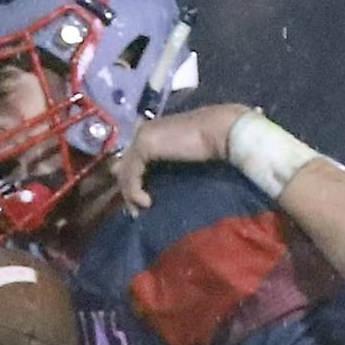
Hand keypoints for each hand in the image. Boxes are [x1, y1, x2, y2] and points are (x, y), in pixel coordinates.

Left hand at [115, 103, 252, 211]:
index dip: (132, 183)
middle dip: (127, 190)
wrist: (220, 132)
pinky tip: (147, 202)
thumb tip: (152, 193)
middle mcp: (143, 133)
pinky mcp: (144, 144)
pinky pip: (131, 173)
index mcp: (153, 135)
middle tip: (136, 212)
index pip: (131, 161)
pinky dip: (135, 191)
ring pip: (124, 172)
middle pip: (123, 167)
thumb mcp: (183, 164)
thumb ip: (167, 170)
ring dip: (130, 195)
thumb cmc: (211, 150)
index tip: (141, 205)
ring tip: (142, 210)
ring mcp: (142, 136)